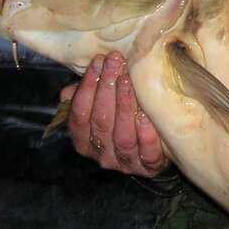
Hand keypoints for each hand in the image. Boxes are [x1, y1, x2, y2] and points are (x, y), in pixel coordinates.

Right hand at [60, 51, 169, 176]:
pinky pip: (146, 151)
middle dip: (106, 88)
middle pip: (100, 121)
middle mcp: (101, 155)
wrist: (161, 146)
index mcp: (85, 142)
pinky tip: (146, 114)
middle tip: (116, 63)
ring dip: (124, 106)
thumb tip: (66, 92)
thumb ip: (84, 99)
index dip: (86, 88)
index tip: (98, 61)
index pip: (79, 115)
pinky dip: (146, 133)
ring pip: (122, 135)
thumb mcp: (102, 108)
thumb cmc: (125, 120)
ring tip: (128, 80)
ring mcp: (125, 162)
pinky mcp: (149, 166)